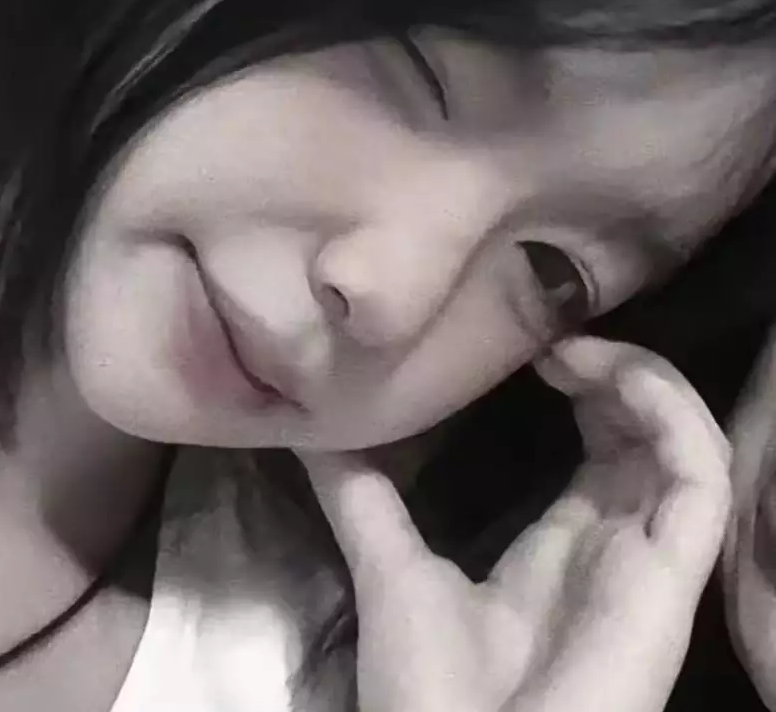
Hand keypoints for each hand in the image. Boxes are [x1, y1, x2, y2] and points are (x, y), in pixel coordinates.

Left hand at [298, 337, 731, 711]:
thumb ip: (362, 498)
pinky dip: (673, 417)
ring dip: (646, 384)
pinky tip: (613, 376)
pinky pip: (702, 483)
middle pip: (649, 445)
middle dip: (617, 376)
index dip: (587, 393)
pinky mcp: (667, 580)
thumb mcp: (390, 567)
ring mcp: (647, 564)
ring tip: (579, 349)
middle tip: (557, 338)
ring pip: (686, 451)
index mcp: (560, 551)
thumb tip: (313, 431)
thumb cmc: (430, 691)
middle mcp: (614, 550)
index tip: (536, 346)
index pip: (602, 456)